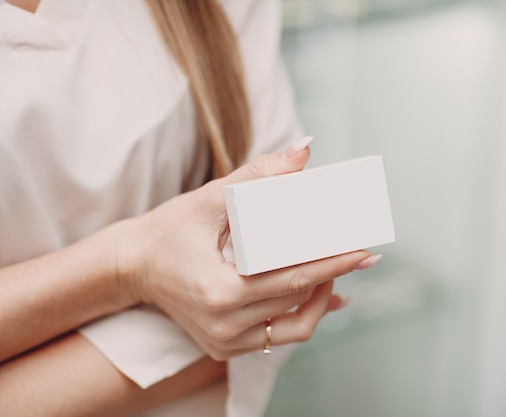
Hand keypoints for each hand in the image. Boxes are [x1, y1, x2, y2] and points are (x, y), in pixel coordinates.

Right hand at [119, 139, 375, 359]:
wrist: (132, 266)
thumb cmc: (168, 230)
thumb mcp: (211, 197)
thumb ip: (260, 173)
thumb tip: (304, 150)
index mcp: (220, 291)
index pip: (295, 278)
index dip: (334, 263)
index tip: (363, 250)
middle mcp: (224, 326)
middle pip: (299, 300)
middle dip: (335, 274)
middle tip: (362, 254)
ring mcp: (224, 343)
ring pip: (294, 327)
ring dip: (321, 298)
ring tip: (337, 270)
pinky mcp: (224, 347)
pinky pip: (277, 336)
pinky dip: (302, 314)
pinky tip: (326, 297)